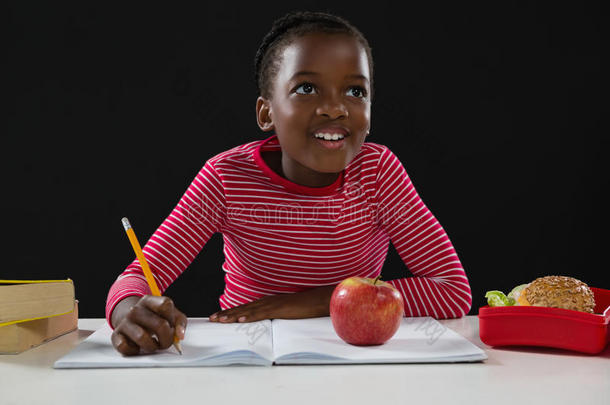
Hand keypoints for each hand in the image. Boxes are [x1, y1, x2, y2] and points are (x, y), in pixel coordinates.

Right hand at [110, 295, 186, 355]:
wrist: (129, 318)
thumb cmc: (154, 318)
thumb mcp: (169, 314)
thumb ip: (179, 322)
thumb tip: (180, 336)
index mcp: (149, 301)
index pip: (165, 304)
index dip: (172, 318)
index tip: (170, 324)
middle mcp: (135, 310)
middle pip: (159, 325)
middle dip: (167, 338)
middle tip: (165, 342)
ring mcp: (124, 322)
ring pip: (142, 337)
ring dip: (152, 346)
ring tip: (153, 345)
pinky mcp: (116, 336)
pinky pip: (125, 348)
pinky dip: (134, 351)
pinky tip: (138, 347)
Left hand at [209, 285, 336, 322]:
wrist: (318, 299)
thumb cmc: (305, 306)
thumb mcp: (287, 311)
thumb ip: (277, 314)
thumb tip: (269, 321)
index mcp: (269, 301)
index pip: (246, 307)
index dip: (232, 312)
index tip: (219, 316)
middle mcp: (267, 301)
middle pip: (243, 308)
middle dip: (226, 314)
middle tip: (211, 319)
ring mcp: (272, 304)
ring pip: (248, 310)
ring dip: (232, 315)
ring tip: (219, 320)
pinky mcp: (278, 308)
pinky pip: (261, 313)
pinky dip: (249, 316)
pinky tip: (240, 319)